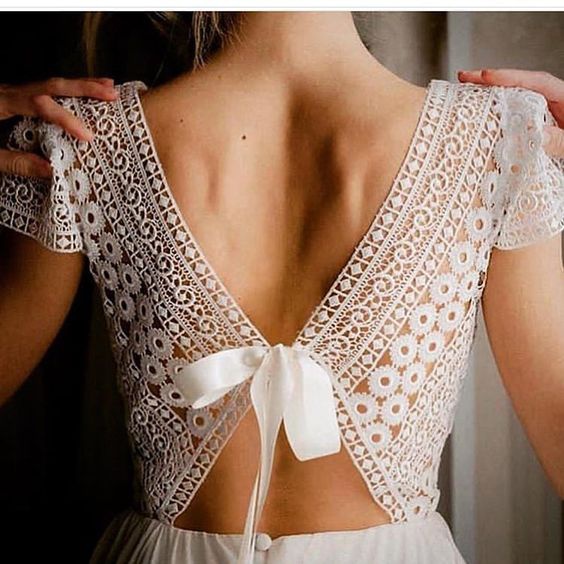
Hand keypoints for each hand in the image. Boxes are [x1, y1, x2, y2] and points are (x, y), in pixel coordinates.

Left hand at [0, 77, 117, 177]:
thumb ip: (16, 162)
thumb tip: (51, 170)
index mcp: (1, 103)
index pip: (41, 105)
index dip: (67, 118)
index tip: (87, 135)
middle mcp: (10, 92)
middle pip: (52, 85)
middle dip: (84, 88)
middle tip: (110, 94)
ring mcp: (13, 92)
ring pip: (52, 84)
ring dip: (81, 86)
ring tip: (108, 88)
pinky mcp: (15, 97)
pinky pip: (46, 90)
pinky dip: (68, 92)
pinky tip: (84, 94)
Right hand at [457, 69, 563, 157]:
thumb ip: (560, 140)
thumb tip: (535, 134)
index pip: (536, 82)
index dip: (509, 77)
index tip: (485, 76)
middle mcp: (555, 105)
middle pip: (521, 86)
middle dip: (492, 81)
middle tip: (465, 79)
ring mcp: (546, 117)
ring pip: (516, 102)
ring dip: (492, 98)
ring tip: (468, 94)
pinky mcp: (539, 131)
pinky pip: (517, 119)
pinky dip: (499, 117)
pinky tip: (483, 119)